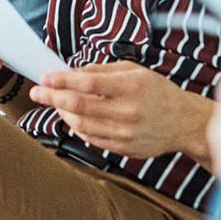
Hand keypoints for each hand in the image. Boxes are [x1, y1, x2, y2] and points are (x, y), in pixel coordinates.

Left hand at [30, 61, 213, 163]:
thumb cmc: (157, 92)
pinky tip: (74, 117)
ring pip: (80, 124)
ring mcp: (125, 132)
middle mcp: (128, 111)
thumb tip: (71, 73)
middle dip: (52, 97)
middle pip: (78, 106)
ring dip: (62, 113)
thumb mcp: (133, 71)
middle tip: (37, 92)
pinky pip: (90, 138)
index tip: (44, 78)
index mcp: (131, 87)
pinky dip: (76, 126)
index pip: (86, 84)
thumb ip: (100, 71)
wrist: (184, 122)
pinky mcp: (123, 148)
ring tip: (56, 103)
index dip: (61, 81)